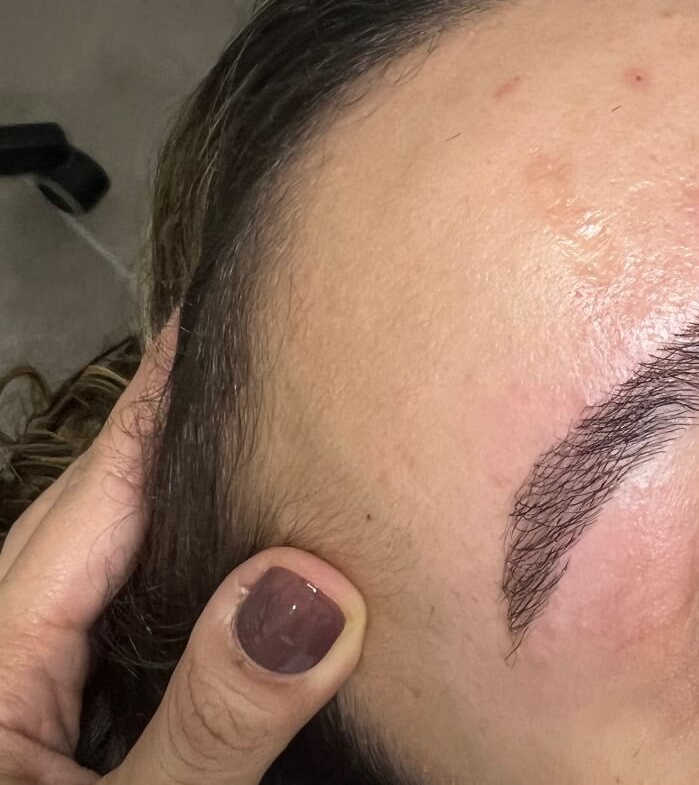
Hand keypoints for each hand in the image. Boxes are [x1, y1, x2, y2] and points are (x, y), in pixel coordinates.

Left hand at [0, 327, 366, 783]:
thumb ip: (214, 718)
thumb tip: (313, 589)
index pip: (89, 502)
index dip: (154, 406)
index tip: (211, 319)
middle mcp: (1, 667)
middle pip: (87, 518)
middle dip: (164, 440)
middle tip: (253, 371)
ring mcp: (30, 700)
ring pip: (106, 573)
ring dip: (178, 510)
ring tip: (257, 458)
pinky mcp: (64, 733)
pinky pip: (123, 629)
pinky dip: (183, 582)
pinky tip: (236, 578)